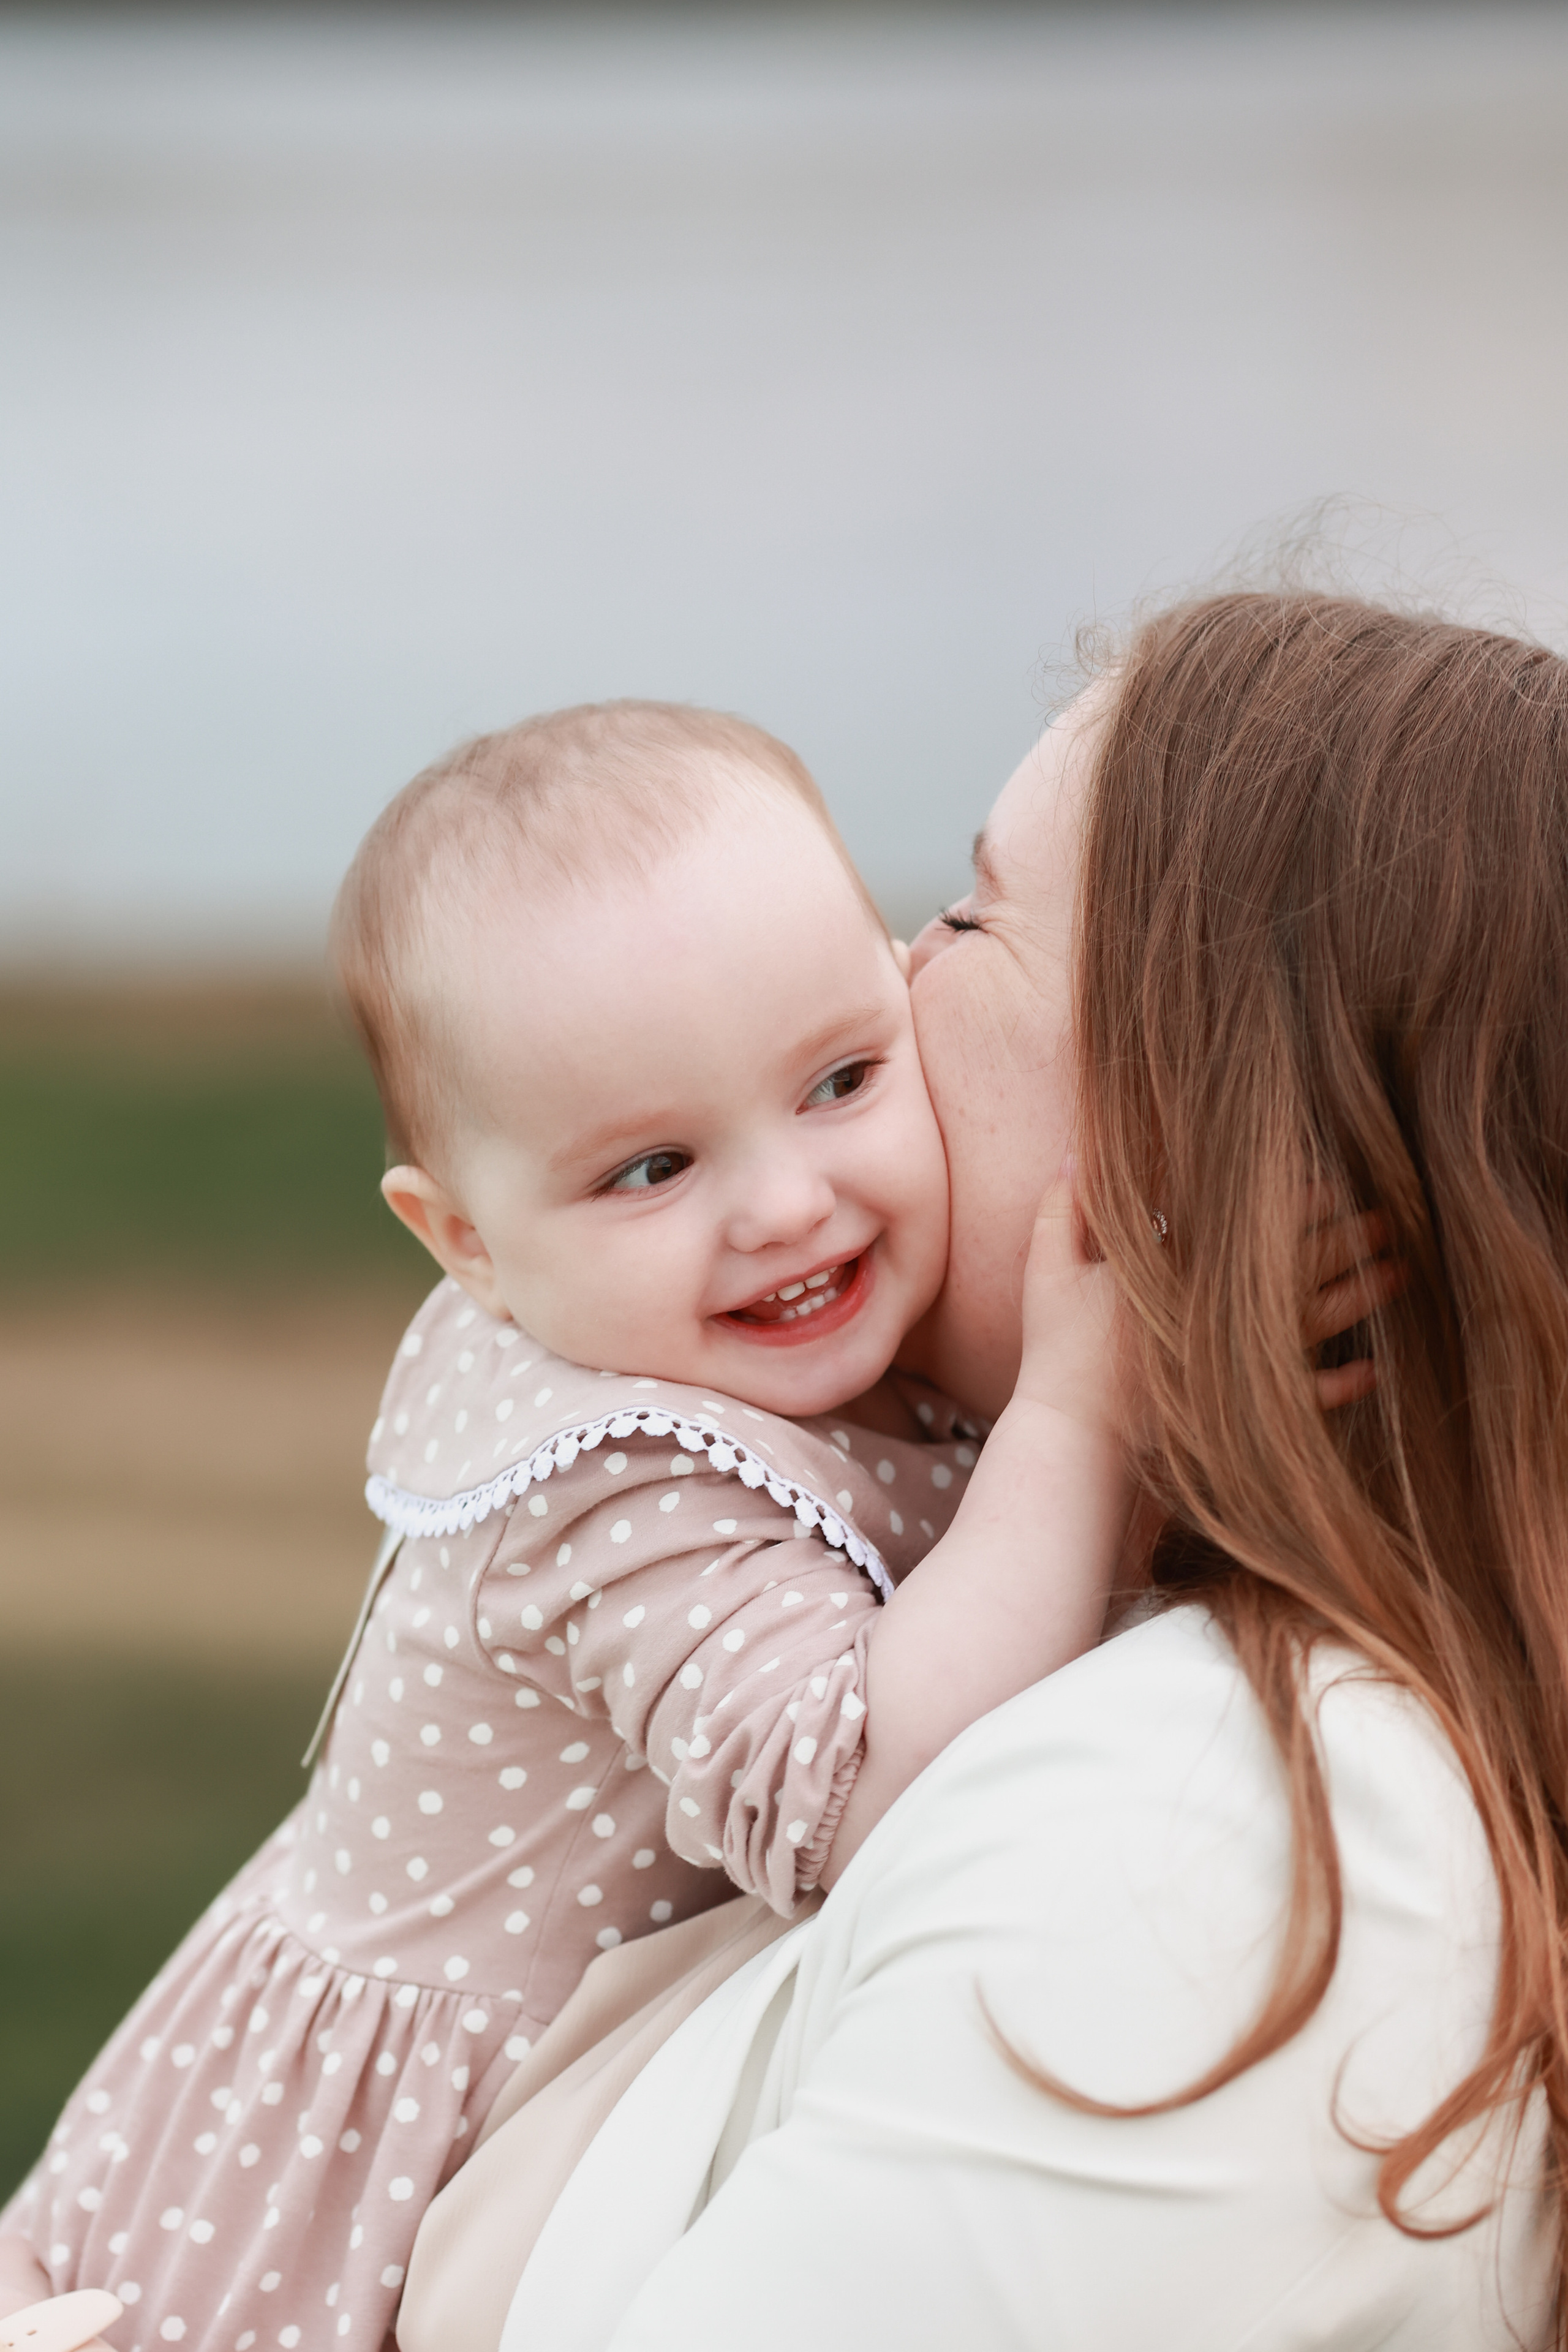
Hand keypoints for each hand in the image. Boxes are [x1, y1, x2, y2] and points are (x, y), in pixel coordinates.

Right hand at [1013, 1171, 1404, 1443]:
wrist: (1075, 1436)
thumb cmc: (1058, 1353)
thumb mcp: (1049, 1270)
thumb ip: (1065, 1207)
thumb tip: (1078, 1152)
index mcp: (1183, 1267)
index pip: (1251, 1218)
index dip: (1295, 1195)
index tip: (1328, 1177)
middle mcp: (1224, 1308)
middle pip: (1300, 1260)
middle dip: (1349, 1234)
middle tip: (1386, 1214)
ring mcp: (1242, 1358)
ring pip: (1320, 1316)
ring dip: (1365, 1292)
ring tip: (1400, 1270)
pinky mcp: (1247, 1408)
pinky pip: (1309, 1395)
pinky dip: (1344, 1384)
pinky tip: (1373, 1369)